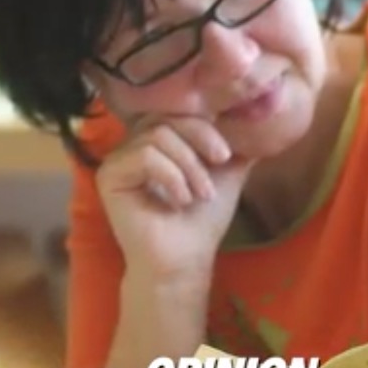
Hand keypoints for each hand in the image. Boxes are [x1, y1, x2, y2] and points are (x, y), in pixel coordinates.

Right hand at [97, 115, 253, 278]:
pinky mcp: (109, 175)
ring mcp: (120, 158)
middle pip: (168, 116)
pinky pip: (144, 156)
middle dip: (201, 139)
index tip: (226, 154)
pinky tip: (181, 199)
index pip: (180, 110)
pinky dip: (171, 176)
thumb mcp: (228, 172)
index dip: (206, 125)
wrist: (186, 256)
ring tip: (201, 193)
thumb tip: (258, 116)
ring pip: (158, 136)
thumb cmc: (204, 217)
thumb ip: (238, 143)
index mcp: (162, 138)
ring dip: (189, 166)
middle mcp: (136, 142)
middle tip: (220, 164)